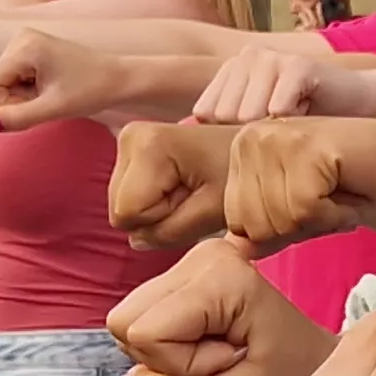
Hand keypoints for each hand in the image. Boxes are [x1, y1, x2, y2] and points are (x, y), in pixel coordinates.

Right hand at [0, 32, 126, 129]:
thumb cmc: (93, 91)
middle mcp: (20, 38)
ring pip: (2, 81)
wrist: (119, 79)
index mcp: (24, 46)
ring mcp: (25, 41)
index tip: (35, 104)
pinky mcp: (30, 48)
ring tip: (52, 93)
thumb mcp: (54, 109)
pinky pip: (13, 77)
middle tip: (47, 100)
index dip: (6, 102)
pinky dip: (28, 89)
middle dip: (16, 99)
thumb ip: (17, 118)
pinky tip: (50, 87)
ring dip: (23, 96)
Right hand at [107, 124, 250, 249]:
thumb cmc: (241, 178)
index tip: (194, 202)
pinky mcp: (133, 147)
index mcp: (148, 145)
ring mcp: (129, 139)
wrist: (255, 149)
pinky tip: (182, 185)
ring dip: (156, 209)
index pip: (127, 214)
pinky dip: (155, 199)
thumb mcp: (212, 213)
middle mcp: (131, 136)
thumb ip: (170, 233)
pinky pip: (129, 195)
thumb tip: (136, 240)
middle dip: (156, 215)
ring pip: (123, 205)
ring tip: (191, 190)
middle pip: (120, 209)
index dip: (159, 222)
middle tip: (195, 198)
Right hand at [107, 239, 336, 375]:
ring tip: (221, 354)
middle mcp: (204, 254)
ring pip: (128, 322)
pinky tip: (213, 343)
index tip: (229, 363)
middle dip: (168, 358)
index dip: (180, 366)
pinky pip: (140, 321)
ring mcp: (194, 260)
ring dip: (169, 353)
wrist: (315, 372)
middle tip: (224, 361)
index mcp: (222, 274)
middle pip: (127, 322)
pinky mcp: (186, 274)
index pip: (145, 334)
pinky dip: (170, 346)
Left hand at [190, 44, 354, 125]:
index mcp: (232, 68)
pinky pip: (278, 108)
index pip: (206, 112)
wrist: (358, 102)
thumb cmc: (307, 115)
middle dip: (254, 131)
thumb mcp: (258, 119)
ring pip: (250, 115)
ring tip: (296, 115)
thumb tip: (181, 131)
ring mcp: (273, 58)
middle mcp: (248, 57)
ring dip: (276, 128)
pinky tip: (308, 110)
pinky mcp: (298, 66)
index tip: (261, 128)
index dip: (232, 132)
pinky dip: (293, 121)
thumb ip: (223, 122)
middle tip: (282, 122)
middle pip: (226, 116)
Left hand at [222, 118, 375, 250]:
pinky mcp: (306, 149)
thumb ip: (266, 231)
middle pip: (255, 223)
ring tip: (338, 203)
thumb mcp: (299, 211)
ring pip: (279, 218)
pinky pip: (305, 210)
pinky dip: (334, 218)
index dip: (278, 231)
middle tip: (327, 209)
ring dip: (319, 223)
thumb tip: (236, 254)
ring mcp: (276, 139)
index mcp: (243, 149)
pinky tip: (348, 202)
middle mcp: (251, 137)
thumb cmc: (351, 184)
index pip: (236, 220)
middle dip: (297, 230)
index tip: (309, 211)